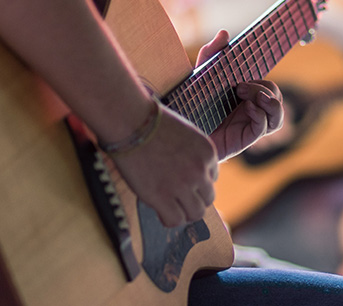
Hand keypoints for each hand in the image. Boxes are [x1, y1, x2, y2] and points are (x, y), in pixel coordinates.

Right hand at [110, 108, 217, 227]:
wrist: (130, 122)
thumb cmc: (151, 123)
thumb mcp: (185, 134)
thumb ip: (193, 154)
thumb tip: (191, 174)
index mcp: (208, 153)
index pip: (212, 178)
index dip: (197, 181)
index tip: (182, 179)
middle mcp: (200, 170)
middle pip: (208, 198)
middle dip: (193, 198)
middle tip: (177, 197)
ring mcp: (182, 185)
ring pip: (195, 213)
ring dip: (184, 211)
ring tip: (170, 206)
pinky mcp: (162, 197)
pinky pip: (175, 220)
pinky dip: (169, 218)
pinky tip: (160, 210)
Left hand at [196, 30, 283, 159]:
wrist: (178, 131)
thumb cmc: (188, 105)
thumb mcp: (200, 76)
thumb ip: (211, 54)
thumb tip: (225, 33)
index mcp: (242, 97)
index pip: (267, 87)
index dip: (262, 81)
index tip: (244, 76)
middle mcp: (249, 111)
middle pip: (275, 97)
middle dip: (263, 88)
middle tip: (239, 87)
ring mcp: (248, 125)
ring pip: (277, 116)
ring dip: (271, 102)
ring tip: (254, 98)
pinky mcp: (245, 138)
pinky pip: (265, 127)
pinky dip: (261, 115)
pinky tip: (247, 108)